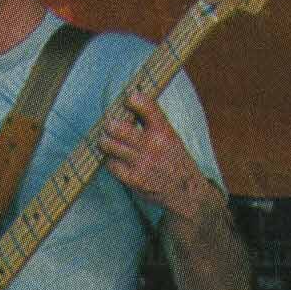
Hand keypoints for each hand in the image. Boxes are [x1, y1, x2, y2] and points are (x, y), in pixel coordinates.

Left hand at [97, 93, 214, 223]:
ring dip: (104, 141)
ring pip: (109, 145)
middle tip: (109, 125)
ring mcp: (142, 163)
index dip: (133, 100)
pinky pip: (110, 164)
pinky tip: (114, 158)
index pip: (147, 108)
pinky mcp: (133, 179)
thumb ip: (151, 122)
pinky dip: (109, 160)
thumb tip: (127, 102)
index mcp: (165, 131)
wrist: (186, 190)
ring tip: (106, 141)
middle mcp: (153, 145)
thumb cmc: (173, 159)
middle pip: (118, 128)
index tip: (127, 99)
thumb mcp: (170, 136)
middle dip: (109, 124)